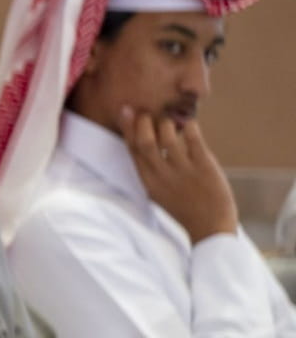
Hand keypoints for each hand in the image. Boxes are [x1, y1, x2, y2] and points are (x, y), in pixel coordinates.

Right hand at [117, 107, 237, 242]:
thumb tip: (147, 144)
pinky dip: (190, 126)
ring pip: (168, 136)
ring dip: (167, 122)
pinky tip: (189, 123)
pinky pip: (194, 139)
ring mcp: (183, 170)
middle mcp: (162, 175)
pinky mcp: (204, 167)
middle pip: (145, 140)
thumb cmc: (184, 208)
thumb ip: (152, 171)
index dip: (128, 128)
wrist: (209, 227)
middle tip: (147, 110)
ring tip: (171, 119)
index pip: (132, 149)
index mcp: (148, 181)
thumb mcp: (158, 192)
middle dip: (143, 120)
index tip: (126, 111)